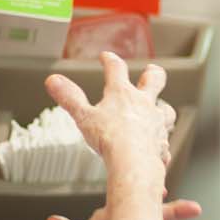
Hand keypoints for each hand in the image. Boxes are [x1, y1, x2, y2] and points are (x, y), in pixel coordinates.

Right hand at [46, 52, 174, 172]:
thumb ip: (69, 98)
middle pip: (155, 79)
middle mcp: (144, 104)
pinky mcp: (163, 143)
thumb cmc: (111, 139)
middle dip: (152, 73)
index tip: (106, 57)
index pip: (116, 68)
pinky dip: (161, 143)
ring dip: (163, 108)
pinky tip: (158, 148)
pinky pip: (164, 141)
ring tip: (161, 109)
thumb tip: (53, 80)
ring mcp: (157, 122)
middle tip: (151, 71)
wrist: (134, 162)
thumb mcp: (84, 116)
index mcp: (122, 94)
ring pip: (166, 109)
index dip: (110, 60)